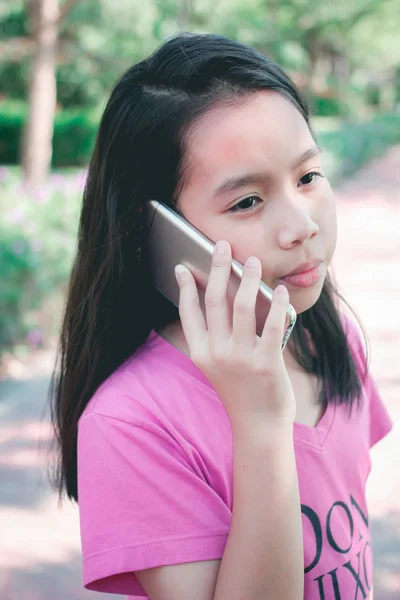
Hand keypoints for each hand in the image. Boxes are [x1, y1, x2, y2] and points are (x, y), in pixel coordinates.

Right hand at [174, 240, 295, 431]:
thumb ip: (215, 336)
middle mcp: (217, 353)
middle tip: (222, 246)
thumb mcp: (217, 366)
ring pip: (241, 306)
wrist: (258, 424)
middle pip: (215, 301)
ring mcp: (241, 358)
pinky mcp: (267, 362)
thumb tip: (224, 298)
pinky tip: (280, 290)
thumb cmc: (239, 390)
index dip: (185, 287)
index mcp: (201, 353)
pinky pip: (272, 324)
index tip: (183, 266)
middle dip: (218, 268)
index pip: (188, 312)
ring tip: (252, 261)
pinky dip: (276, 303)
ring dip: (247, 278)